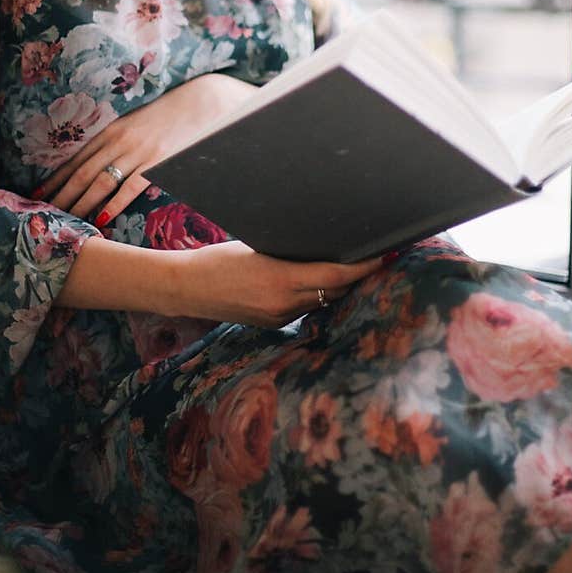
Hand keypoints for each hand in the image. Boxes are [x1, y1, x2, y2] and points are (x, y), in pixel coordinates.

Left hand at [37, 73, 257, 221]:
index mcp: (111, 131)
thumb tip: (94, 165)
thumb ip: (115, 141)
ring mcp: (138, 151)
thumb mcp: (135, 123)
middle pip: (82, 173)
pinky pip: (130, 186)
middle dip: (60, 196)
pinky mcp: (157, 161)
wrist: (200, 101)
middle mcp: (119, 140)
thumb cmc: (167, 115)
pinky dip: (114, 203)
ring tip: (65, 221)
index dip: (54, 179)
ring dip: (80, 203)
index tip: (36, 195)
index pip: (76, 159)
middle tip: (43, 215)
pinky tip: (102, 217)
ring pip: (100, 182)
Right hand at [167, 241, 384, 326]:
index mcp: (282, 280)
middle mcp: (285, 304)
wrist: (188, 288)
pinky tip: (320, 282)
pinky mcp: (273, 324)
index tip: (384, 254)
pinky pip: (305, 309)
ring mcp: (279, 318)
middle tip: (374, 257)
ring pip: (322, 301)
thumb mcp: (257, 248)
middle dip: (357, 276)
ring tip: (353, 267)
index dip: (364, 266)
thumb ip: (290, 254)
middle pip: (336, 291)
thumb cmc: (218, 258)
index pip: (336, 275)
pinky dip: (317, 295)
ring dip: (338, 287)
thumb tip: (323, 247)